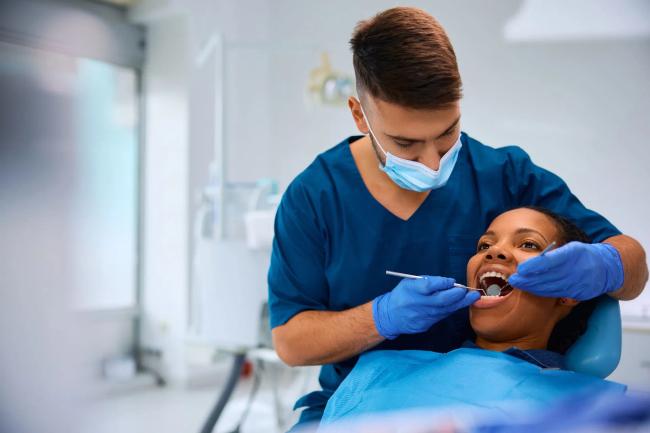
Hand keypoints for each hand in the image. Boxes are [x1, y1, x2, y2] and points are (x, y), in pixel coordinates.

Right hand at [372, 276, 479, 339]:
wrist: (390, 316)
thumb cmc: (402, 295)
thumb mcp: (409, 282)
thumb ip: (427, 281)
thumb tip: (448, 283)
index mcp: (412, 290)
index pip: (429, 285)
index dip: (443, 283)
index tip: (452, 281)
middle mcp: (418, 304)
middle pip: (442, 300)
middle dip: (458, 295)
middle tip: (469, 291)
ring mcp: (423, 316)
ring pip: (446, 309)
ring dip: (460, 303)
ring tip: (473, 297)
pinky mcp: (426, 325)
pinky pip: (442, 316)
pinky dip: (451, 309)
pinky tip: (459, 304)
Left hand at [508, 242, 623, 300]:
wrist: (607, 268)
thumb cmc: (583, 255)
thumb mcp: (571, 248)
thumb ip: (554, 255)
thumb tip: (533, 261)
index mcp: (573, 254)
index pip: (551, 261)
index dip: (534, 266)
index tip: (520, 269)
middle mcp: (575, 270)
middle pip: (548, 277)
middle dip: (528, 279)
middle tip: (512, 279)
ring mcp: (577, 283)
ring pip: (550, 288)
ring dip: (532, 287)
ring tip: (517, 284)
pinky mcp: (578, 294)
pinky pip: (556, 294)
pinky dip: (541, 292)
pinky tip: (530, 289)